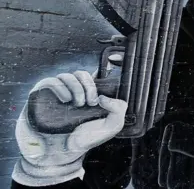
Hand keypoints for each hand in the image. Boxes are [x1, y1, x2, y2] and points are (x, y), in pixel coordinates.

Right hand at [12, 71, 126, 186]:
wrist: (63, 153)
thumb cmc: (86, 138)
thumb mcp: (111, 126)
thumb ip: (119, 109)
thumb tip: (104, 96)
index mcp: (89, 93)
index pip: (95, 74)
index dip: (102, 74)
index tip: (104, 86)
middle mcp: (73, 90)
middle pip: (81, 73)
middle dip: (89, 86)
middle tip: (91, 103)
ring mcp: (58, 92)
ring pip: (67, 76)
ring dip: (77, 88)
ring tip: (78, 105)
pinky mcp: (43, 95)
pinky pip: (51, 81)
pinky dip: (61, 88)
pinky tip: (66, 100)